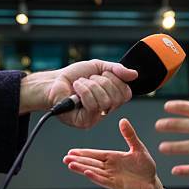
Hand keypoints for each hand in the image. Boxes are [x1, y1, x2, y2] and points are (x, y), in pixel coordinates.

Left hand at [19, 59, 137, 128]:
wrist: (54, 82)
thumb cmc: (75, 76)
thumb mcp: (99, 67)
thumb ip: (117, 70)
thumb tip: (134, 74)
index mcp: (112, 99)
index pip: (126, 93)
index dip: (116, 79)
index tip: (102, 74)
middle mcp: (106, 110)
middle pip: (117, 97)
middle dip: (102, 82)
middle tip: (90, 79)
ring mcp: (96, 118)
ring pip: (105, 101)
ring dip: (90, 85)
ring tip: (80, 84)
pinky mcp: (84, 122)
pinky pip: (92, 105)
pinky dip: (83, 91)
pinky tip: (76, 89)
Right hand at [63, 118, 163, 188]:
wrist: (152, 183)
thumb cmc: (145, 167)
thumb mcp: (138, 148)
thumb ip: (129, 135)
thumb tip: (123, 120)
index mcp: (113, 157)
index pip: (95, 154)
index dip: (83, 152)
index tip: (72, 151)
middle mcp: (110, 167)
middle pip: (91, 162)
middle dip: (78, 160)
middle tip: (65, 158)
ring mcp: (112, 176)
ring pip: (94, 171)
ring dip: (82, 168)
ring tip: (70, 164)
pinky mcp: (116, 185)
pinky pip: (103, 180)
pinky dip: (95, 177)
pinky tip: (87, 172)